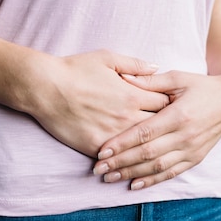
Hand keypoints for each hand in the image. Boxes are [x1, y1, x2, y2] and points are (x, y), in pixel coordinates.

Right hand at [26, 49, 169, 157]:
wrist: (44, 87)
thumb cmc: (75, 69)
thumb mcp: (107, 58)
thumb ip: (135, 64)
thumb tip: (156, 67)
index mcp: (132, 94)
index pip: (165, 104)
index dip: (171, 105)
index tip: (175, 107)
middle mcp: (126, 117)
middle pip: (159, 128)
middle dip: (166, 128)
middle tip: (172, 130)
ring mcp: (112, 134)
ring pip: (141, 147)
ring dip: (150, 147)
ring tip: (159, 149)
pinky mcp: (96, 146)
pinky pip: (119, 158)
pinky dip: (127, 159)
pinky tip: (134, 161)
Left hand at [92, 68, 220, 189]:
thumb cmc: (201, 86)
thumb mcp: (178, 77)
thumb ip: (150, 81)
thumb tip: (124, 78)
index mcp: (178, 115)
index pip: (145, 133)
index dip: (122, 143)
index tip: (102, 150)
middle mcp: (185, 136)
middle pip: (147, 153)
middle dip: (120, 162)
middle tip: (98, 169)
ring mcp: (191, 149)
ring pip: (157, 167)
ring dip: (132, 174)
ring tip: (109, 177)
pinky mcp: (195, 158)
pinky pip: (171, 173)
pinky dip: (152, 181)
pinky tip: (134, 185)